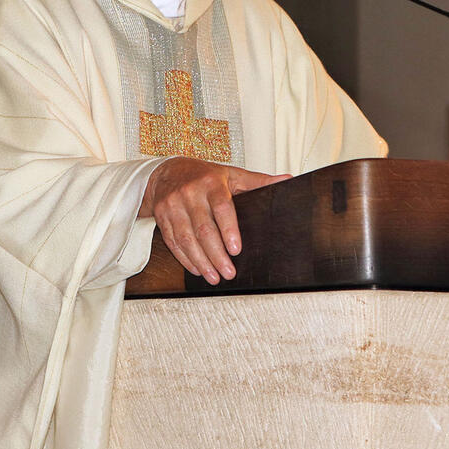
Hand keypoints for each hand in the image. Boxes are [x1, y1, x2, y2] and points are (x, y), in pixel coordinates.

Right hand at [139, 158, 289, 284]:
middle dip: (216, 255)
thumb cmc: (204, 175)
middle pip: (203, 229)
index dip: (229, 229)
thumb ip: (258, 181)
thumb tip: (287, 180)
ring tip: (214, 277)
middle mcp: (190, 193)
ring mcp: (173, 205)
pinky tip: (197, 269)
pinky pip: (172, 241)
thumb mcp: (232, 174)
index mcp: (211, 183)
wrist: (167, 171)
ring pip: (186, 239)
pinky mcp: (161, 216)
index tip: (236, 249)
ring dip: (201, 261)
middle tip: (228, 272)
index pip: (222, 207)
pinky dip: (184, 259)